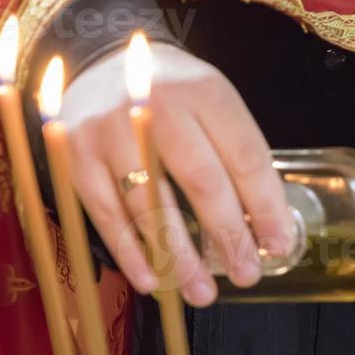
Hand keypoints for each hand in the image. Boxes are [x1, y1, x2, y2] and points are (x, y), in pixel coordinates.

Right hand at [57, 42, 293, 305]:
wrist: (102, 62)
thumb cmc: (172, 95)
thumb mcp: (212, 105)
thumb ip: (236, 155)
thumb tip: (267, 227)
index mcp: (204, 92)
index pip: (244, 156)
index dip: (266, 206)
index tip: (278, 244)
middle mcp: (156, 106)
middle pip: (202, 181)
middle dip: (229, 235)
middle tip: (246, 274)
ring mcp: (110, 130)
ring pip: (151, 204)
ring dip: (179, 257)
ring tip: (202, 292)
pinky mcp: (75, 155)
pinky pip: (106, 214)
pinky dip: (131, 253)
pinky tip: (153, 281)